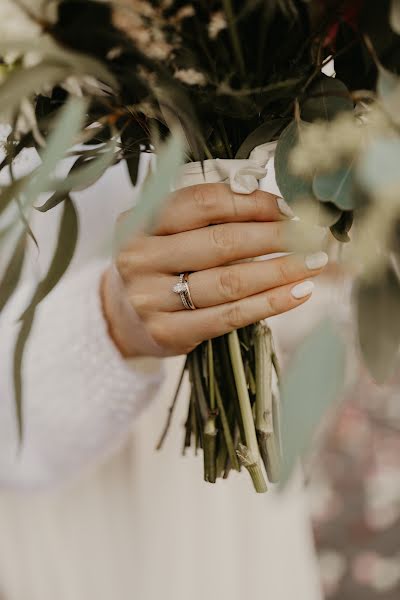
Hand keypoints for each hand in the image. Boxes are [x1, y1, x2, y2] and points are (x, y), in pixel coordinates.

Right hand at [101, 184, 327, 357]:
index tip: (286, 208)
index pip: (202, 202)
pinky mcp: (167, 332)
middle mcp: (140, 257)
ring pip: (229, 281)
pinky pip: (229, 316)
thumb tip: (275, 208)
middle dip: (274, 236)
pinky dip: (269, 303)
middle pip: (220, 242)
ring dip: (279, 270)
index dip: (250, 202)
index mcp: (139, 221)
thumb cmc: (156, 266)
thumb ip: (206, 217)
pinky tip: (297, 292)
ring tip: (314, 263)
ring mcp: (151, 298)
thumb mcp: (165, 232)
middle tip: (311, 235)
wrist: (120, 317)